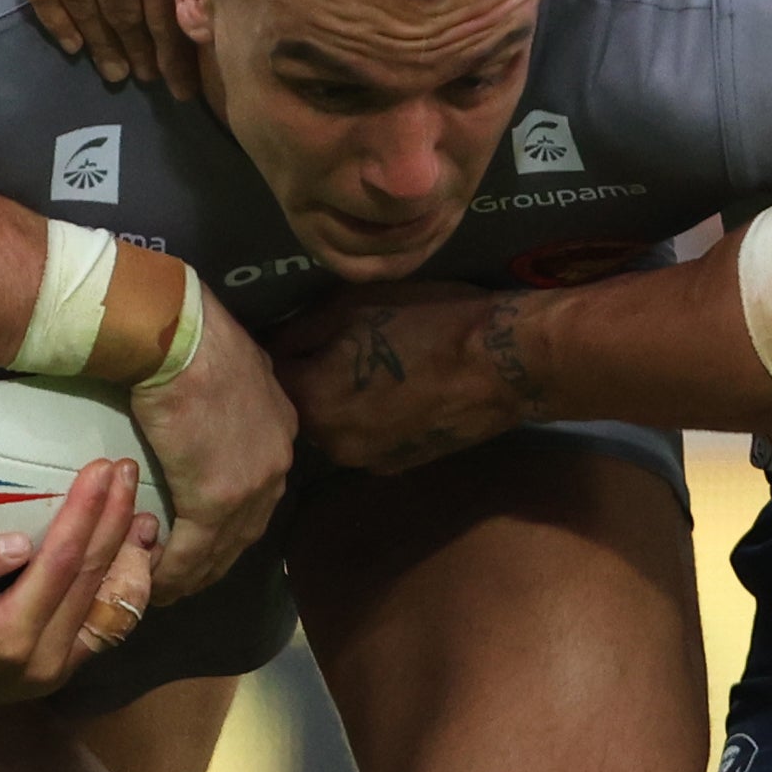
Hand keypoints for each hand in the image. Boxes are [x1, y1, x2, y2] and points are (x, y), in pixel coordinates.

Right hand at [0, 0, 202, 91]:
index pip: (170, 8)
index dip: (179, 54)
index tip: (188, 85)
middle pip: (126, 14)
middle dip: (145, 57)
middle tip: (156, 85)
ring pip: (83, 5)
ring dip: (102, 45)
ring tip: (117, 70)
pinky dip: (57, 20)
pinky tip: (73, 42)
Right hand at [0, 462, 158, 704]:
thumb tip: (16, 541)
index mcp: (8, 637)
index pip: (61, 563)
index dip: (86, 512)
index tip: (102, 468)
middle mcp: (42, 661)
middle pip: (92, 580)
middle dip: (115, 522)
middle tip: (128, 472)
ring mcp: (55, 671)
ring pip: (110, 608)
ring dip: (130, 558)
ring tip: (144, 513)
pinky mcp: (58, 671)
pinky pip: (104, 628)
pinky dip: (122, 590)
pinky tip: (132, 557)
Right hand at [129, 301, 301, 586]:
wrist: (177, 337)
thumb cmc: (194, 338)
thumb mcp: (233, 362)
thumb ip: (233, 391)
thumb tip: (213, 395)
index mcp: (280, 432)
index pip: (260, 490)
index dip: (232, 519)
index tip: (206, 535)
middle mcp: (277, 464)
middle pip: (247, 528)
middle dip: (216, 558)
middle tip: (184, 576)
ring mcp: (252, 486)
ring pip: (223, 548)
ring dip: (193, 573)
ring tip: (165, 586)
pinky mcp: (216, 501)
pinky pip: (195, 551)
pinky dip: (173, 571)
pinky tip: (154, 580)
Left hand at [275, 286, 530, 474]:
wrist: (503, 365)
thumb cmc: (426, 322)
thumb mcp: (351, 305)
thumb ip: (299, 328)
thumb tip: (271, 341)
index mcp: (310, 400)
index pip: (268, 375)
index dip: (277, 348)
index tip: (294, 330)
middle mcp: (328, 443)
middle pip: (299, 406)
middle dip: (307, 379)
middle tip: (332, 346)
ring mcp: (364, 461)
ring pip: (331, 426)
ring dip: (337, 402)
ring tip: (366, 370)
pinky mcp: (397, 467)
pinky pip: (364, 439)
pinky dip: (369, 420)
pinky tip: (396, 393)